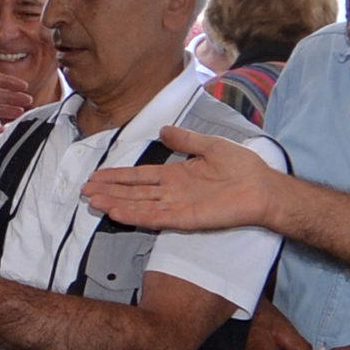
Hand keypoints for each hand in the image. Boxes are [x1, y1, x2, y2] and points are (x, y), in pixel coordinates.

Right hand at [83, 125, 280, 231]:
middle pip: (134, 192)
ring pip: (139, 206)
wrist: (262, 188)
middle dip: (110, 191)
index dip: (119, 177)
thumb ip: (185, 140)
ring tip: (94, 201)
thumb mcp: (210, 145)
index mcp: (176, 175)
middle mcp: (172, 192)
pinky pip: (155, 218)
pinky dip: (136, 216)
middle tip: (86, 190)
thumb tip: (162, 130)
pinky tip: (118, 213)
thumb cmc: (242, 167)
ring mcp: (177, 207)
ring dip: (116, 204)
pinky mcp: (185, 219)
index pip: (140, 176)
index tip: (98, 176)